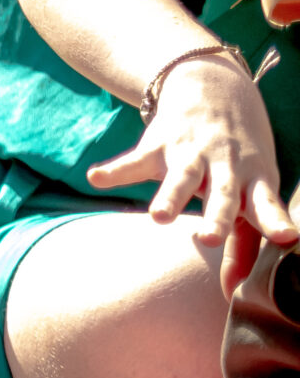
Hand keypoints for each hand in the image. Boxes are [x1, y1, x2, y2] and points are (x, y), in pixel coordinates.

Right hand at [88, 54, 296, 249]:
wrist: (216, 87)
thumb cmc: (239, 154)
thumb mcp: (250, 190)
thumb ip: (245, 241)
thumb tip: (235, 290)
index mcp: (253, 181)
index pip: (265, 205)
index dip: (274, 221)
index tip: (286, 237)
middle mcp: (225, 168)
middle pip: (222, 196)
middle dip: (216, 216)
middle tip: (208, 237)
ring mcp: (191, 154)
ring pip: (181, 178)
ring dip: (170, 197)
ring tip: (159, 217)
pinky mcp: (159, 145)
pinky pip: (135, 160)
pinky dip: (116, 170)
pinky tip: (96, 178)